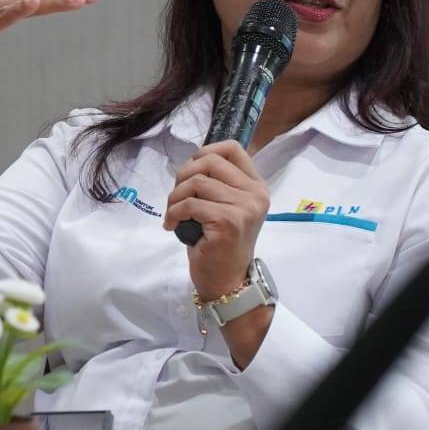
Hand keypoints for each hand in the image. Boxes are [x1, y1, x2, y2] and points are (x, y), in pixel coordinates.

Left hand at [163, 140, 269, 299]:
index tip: (190, 172)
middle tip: (176, 197)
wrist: (227, 281)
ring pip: (196, 182)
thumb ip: (218, 183)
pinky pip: (190, 204)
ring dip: (175, 197)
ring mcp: (244, 208)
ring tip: (173, 214)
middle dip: (183, 175)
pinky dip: (174, 212)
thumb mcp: (225, 207)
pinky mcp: (228, 221)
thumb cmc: (220, 244)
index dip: (205, 152)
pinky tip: (172, 225)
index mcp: (256, 186)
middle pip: (210, 161)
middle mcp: (255, 194)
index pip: (232, 148)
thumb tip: (193, 163)